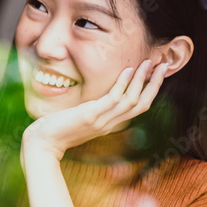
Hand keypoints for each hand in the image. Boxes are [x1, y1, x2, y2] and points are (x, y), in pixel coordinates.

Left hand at [21, 59, 167, 160]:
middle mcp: (110, 124)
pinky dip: (122, 84)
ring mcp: (101, 121)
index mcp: (110, 124)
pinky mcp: (90, 116)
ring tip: (147, 63)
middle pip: (142, 104)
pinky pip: (113, 99)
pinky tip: (127, 70)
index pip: (139, 107)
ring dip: (141, 80)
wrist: (42, 143)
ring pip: (131, 100)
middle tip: (164, 65)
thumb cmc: (57, 129)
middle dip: (155, 84)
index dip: (151, 90)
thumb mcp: (81, 118)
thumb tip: (99, 98)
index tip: (158, 73)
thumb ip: (94, 110)